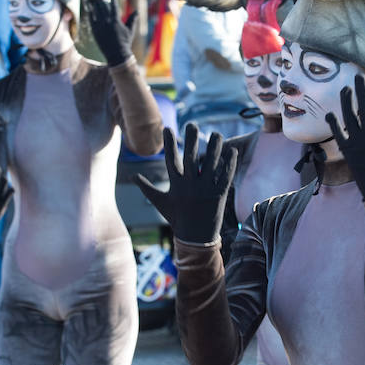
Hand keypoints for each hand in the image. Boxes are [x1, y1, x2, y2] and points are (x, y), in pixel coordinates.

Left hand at [84, 0, 133, 66]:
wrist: (116, 55)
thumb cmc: (125, 43)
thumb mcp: (130, 30)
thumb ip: (132, 19)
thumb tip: (137, 11)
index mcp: (116, 20)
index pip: (113, 4)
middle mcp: (107, 21)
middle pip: (102, 5)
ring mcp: (100, 26)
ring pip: (95, 11)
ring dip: (95, 4)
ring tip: (94, 1)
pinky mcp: (95, 31)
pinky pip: (91, 19)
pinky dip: (90, 13)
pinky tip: (89, 9)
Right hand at [135, 123, 236, 242]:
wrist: (195, 239)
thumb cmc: (176, 219)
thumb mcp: (160, 203)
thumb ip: (147, 187)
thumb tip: (133, 176)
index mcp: (176, 185)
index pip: (170, 159)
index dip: (168, 143)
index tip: (167, 128)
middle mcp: (190, 185)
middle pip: (191, 158)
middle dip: (191, 140)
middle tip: (192, 124)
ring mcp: (206, 189)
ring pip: (211, 164)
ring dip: (215, 147)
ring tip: (217, 133)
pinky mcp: (219, 195)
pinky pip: (226, 176)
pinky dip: (229, 163)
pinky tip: (232, 151)